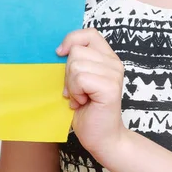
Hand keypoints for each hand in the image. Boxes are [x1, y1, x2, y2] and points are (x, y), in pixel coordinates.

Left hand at [56, 27, 127, 162]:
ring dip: (71, 85)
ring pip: (76, 65)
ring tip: (79, 98)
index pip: (89, 33)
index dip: (71, 40)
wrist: (101, 138)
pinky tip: (82, 103)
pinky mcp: (110, 87)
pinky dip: (75, 92)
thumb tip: (57, 50)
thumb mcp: (78, 81)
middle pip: (77, 50)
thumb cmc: (87, 111)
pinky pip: (80, 78)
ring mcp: (114, 74)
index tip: (60, 55)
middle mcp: (114, 63)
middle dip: (68, 72)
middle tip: (76, 91)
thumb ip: (75, 63)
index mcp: (107, 58)